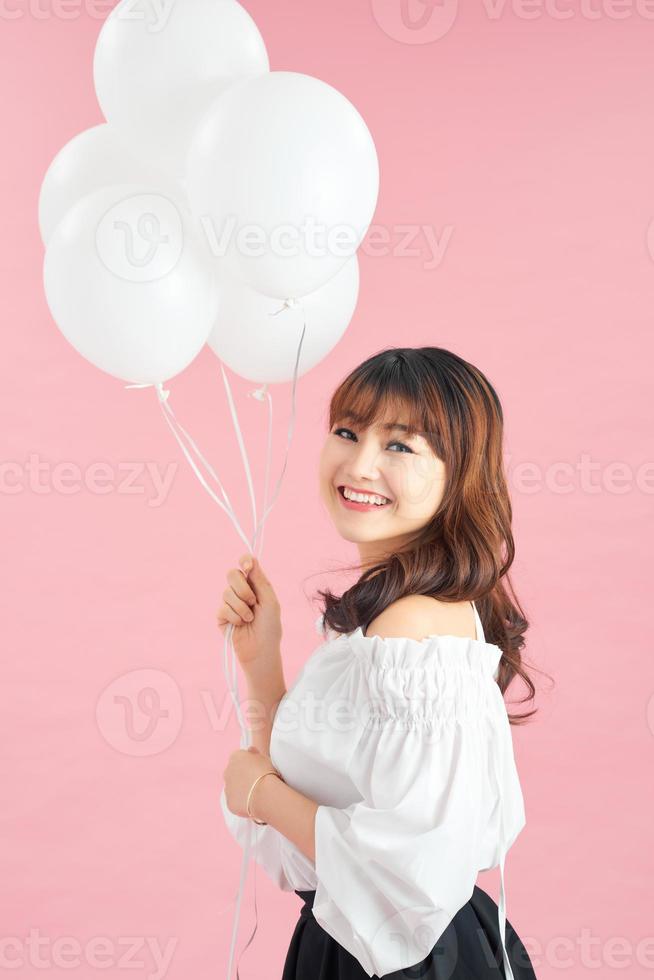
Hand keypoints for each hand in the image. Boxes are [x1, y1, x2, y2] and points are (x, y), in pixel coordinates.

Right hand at [216, 554, 282, 675]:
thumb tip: (250, 560)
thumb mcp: (269, 601)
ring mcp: (230, 603)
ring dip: (242, 607)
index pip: (246, 564)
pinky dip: (235, 617)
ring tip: (250, 619)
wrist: (261, 650)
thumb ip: (260, 580)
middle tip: (252, 601)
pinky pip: (223, 608)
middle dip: (242, 588)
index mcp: (255, 585)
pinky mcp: (222, 616)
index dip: (244, 561)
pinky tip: (241, 625)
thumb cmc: (270, 627)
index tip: (247, 567)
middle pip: (232, 574)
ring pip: (227, 592)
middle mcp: (241, 591)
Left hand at [224, 745, 278, 818]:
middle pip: (235, 772)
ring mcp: (227, 787)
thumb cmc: (267, 773)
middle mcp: (227, 771)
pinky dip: (243, 802)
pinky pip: (236, 801)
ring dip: (242, 789)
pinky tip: (253, 802)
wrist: (264, 794)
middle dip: (243, 776)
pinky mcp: (229, 802)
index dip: (250, 764)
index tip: (258, 769)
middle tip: (257, 781)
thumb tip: (250, 749)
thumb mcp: (264, 757)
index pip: (240, 758)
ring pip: (234, 787)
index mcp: (235, 756)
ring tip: (256, 793)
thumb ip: (254, 753)